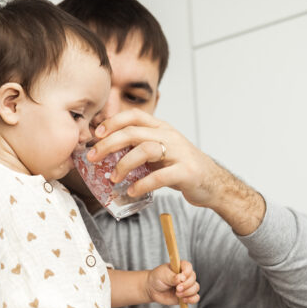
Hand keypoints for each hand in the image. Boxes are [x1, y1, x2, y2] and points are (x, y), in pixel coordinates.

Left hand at [88, 109, 219, 207]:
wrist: (213, 182)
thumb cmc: (182, 167)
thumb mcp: (162, 151)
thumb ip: (141, 148)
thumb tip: (108, 152)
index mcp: (162, 129)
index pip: (134, 115)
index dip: (113, 122)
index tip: (96, 134)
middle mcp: (170, 136)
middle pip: (133, 132)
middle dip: (109, 144)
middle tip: (93, 157)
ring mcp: (179, 153)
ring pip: (145, 150)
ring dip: (124, 165)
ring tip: (113, 179)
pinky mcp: (186, 172)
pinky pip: (160, 176)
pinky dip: (143, 184)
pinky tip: (132, 191)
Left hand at [146, 260, 199, 305]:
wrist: (152, 289)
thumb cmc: (157, 278)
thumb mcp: (163, 275)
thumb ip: (172, 277)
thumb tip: (182, 278)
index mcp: (180, 267)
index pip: (189, 267)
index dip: (187, 272)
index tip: (182, 277)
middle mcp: (185, 275)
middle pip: (193, 278)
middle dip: (186, 285)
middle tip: (177, 288)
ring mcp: (187, 286)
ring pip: (196, 288)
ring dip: (188, 292)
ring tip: (177, 294)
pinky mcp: (187, 295)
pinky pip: (195, 298)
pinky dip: (192, 299)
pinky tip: (183, 300)